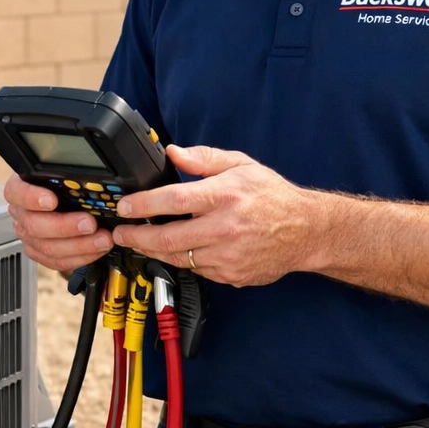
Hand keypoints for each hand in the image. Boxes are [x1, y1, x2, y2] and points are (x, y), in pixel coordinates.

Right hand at [4, 174, 115, 271]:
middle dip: (65, 226)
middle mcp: (21, 213)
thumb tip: (86, 178)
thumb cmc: (61, 183)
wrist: (63, 200)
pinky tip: (96, 250)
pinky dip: (80, 257)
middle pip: (33, 225)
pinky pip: (57, 261)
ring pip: (47, 248)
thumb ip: (67, 176)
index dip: (32, 198)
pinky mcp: (40, 253)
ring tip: (102, 240)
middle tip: (89, 223)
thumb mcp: (60, 173)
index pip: (16, 192)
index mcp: (20, 188)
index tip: (52, 200)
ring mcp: (28, 236)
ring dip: (79, 246)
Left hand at [110, 145, 318, 286]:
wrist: (307, 231)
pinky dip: (182, 260)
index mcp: (226, 196)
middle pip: (168, 238)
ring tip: (140, 241)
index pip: (174, 201)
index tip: (125, 207)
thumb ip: (204, 159)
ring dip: (154, 250)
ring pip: (178, 258)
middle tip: (121, 232)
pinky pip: (196, 269)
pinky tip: (175, 250)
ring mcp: (228, 256)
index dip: (144, 205)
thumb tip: (173, 153)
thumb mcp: (241, 165)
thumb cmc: (273, 197)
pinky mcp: (231, 275)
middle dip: (137, 236)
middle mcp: (225, 228)